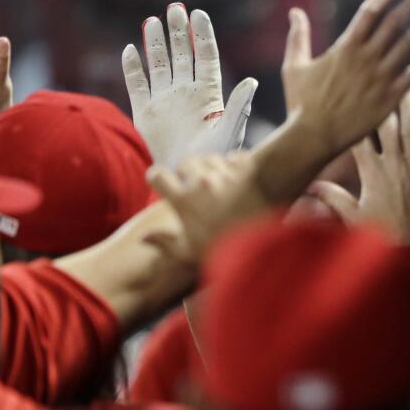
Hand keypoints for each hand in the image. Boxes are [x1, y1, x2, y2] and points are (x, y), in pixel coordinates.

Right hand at [123, 4, 257, 168]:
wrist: (184, 179)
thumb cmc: (212, 160)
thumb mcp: (229, 132)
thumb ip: (238, 106)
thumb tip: (253, 81)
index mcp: (208, 94)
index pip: (205, 57)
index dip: (202, 35)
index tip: (198, 14)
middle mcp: (186, 93)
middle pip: (182, 55)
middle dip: (178, 32)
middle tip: (175, 9)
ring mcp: (164, 101)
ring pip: (158, 64)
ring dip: (155, 44)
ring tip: (152, 21)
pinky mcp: (144, 113)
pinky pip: (136, 85)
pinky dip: (132, 68)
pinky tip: (130, 50)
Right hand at [145, 152, 264, 263]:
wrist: (266, 246)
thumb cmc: (224, 251)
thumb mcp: (190, 252)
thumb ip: (164, 242)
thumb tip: (144, 238)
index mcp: (184, 199)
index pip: (157, 175)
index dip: (158, 179)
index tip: (162, 184)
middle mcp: (201, 181)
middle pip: (184, 162)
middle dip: (186, 172)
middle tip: (192, 185)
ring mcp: (225, 173)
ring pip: (210, 158)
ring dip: (210, 167)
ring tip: (216, 182)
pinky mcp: (247, 169)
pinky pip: (235, 157)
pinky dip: (235, 165)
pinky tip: (237, 178)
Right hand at [281, 0, 409, 157]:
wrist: (315, 136)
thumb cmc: (301, 104)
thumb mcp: (294, 66)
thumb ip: (298, 37)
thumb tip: (295, 11)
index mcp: (345, 47)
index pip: (370, 11)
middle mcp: (366, 58)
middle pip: (394, 22)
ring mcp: (380, 77)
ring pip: (409, 44)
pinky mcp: (390, 97)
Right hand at [310, 88, 409, 246]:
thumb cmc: (380, 238)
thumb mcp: (352, 217)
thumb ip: (332, 198)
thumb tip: (308, 186)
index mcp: (371, 173)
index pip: (361, 137)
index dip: (358, 115)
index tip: (354, 95)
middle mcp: (394, 164)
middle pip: (386, 124)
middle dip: (384, 100)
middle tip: (384, 77)